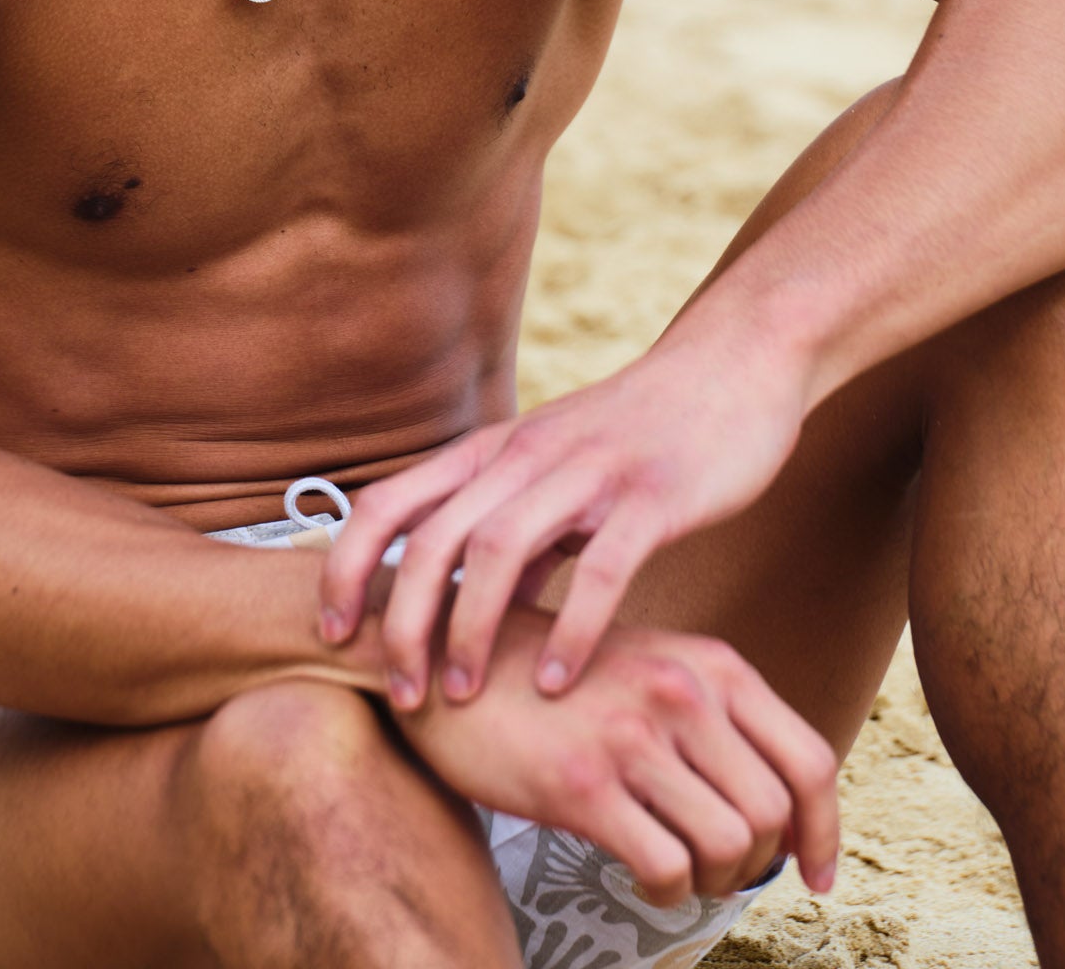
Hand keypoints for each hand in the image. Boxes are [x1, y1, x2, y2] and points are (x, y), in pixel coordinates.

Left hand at [321, 315, 806, 705]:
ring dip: (470, 630)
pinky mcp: (652, 494)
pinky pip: (601, 567)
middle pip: (432, 536)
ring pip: (499, 549)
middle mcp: (525, 454)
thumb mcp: (557, 475)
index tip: (334, 634)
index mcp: (492, 451)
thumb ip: (520, 535)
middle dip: (403, 621)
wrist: (731, 366)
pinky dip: (571, 628)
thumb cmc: (640, 433)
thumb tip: (478, 612)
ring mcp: (588, 471)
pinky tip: (557, 683)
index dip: (347, 567)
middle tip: (399, 694)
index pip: (389, 502)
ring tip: (462, 697)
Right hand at [395, 612, 838, 902]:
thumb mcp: (647, 665)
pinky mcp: (581, 783)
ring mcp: (630, 736)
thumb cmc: (551, 675)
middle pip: (773, 813)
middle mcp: (679, 692)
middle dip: (758, 861)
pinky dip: (666, 891)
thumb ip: (712, 716)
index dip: (824, 828)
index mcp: (707, 662)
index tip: (817, 871)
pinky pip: (665, 867)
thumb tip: (779, 811)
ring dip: (713, 880)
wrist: (448, 656)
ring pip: (727, 846)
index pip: (809, 758)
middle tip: (720, 871)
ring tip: (680, 872)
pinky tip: (641, 877)